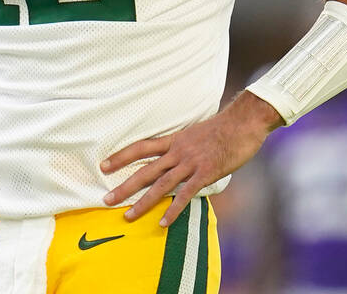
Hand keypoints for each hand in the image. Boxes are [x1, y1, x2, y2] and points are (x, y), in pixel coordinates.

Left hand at [100, 92, 281, 226]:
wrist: (242, 123)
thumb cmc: (223, 128)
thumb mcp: (196, 133)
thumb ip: (184, 145)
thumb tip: (176, 155)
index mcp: (174, 140)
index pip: (141, 147)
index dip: (121, 156)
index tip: (103, 165)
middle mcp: (177, 151)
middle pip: (145, 170)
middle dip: (124, 186)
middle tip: (106, 199)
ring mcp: (190, 163)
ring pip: (161, 185)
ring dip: (143, 202)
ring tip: (128, 216)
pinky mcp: (205, 174)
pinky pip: (185, 194)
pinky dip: (174, 209)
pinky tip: (163, 222)